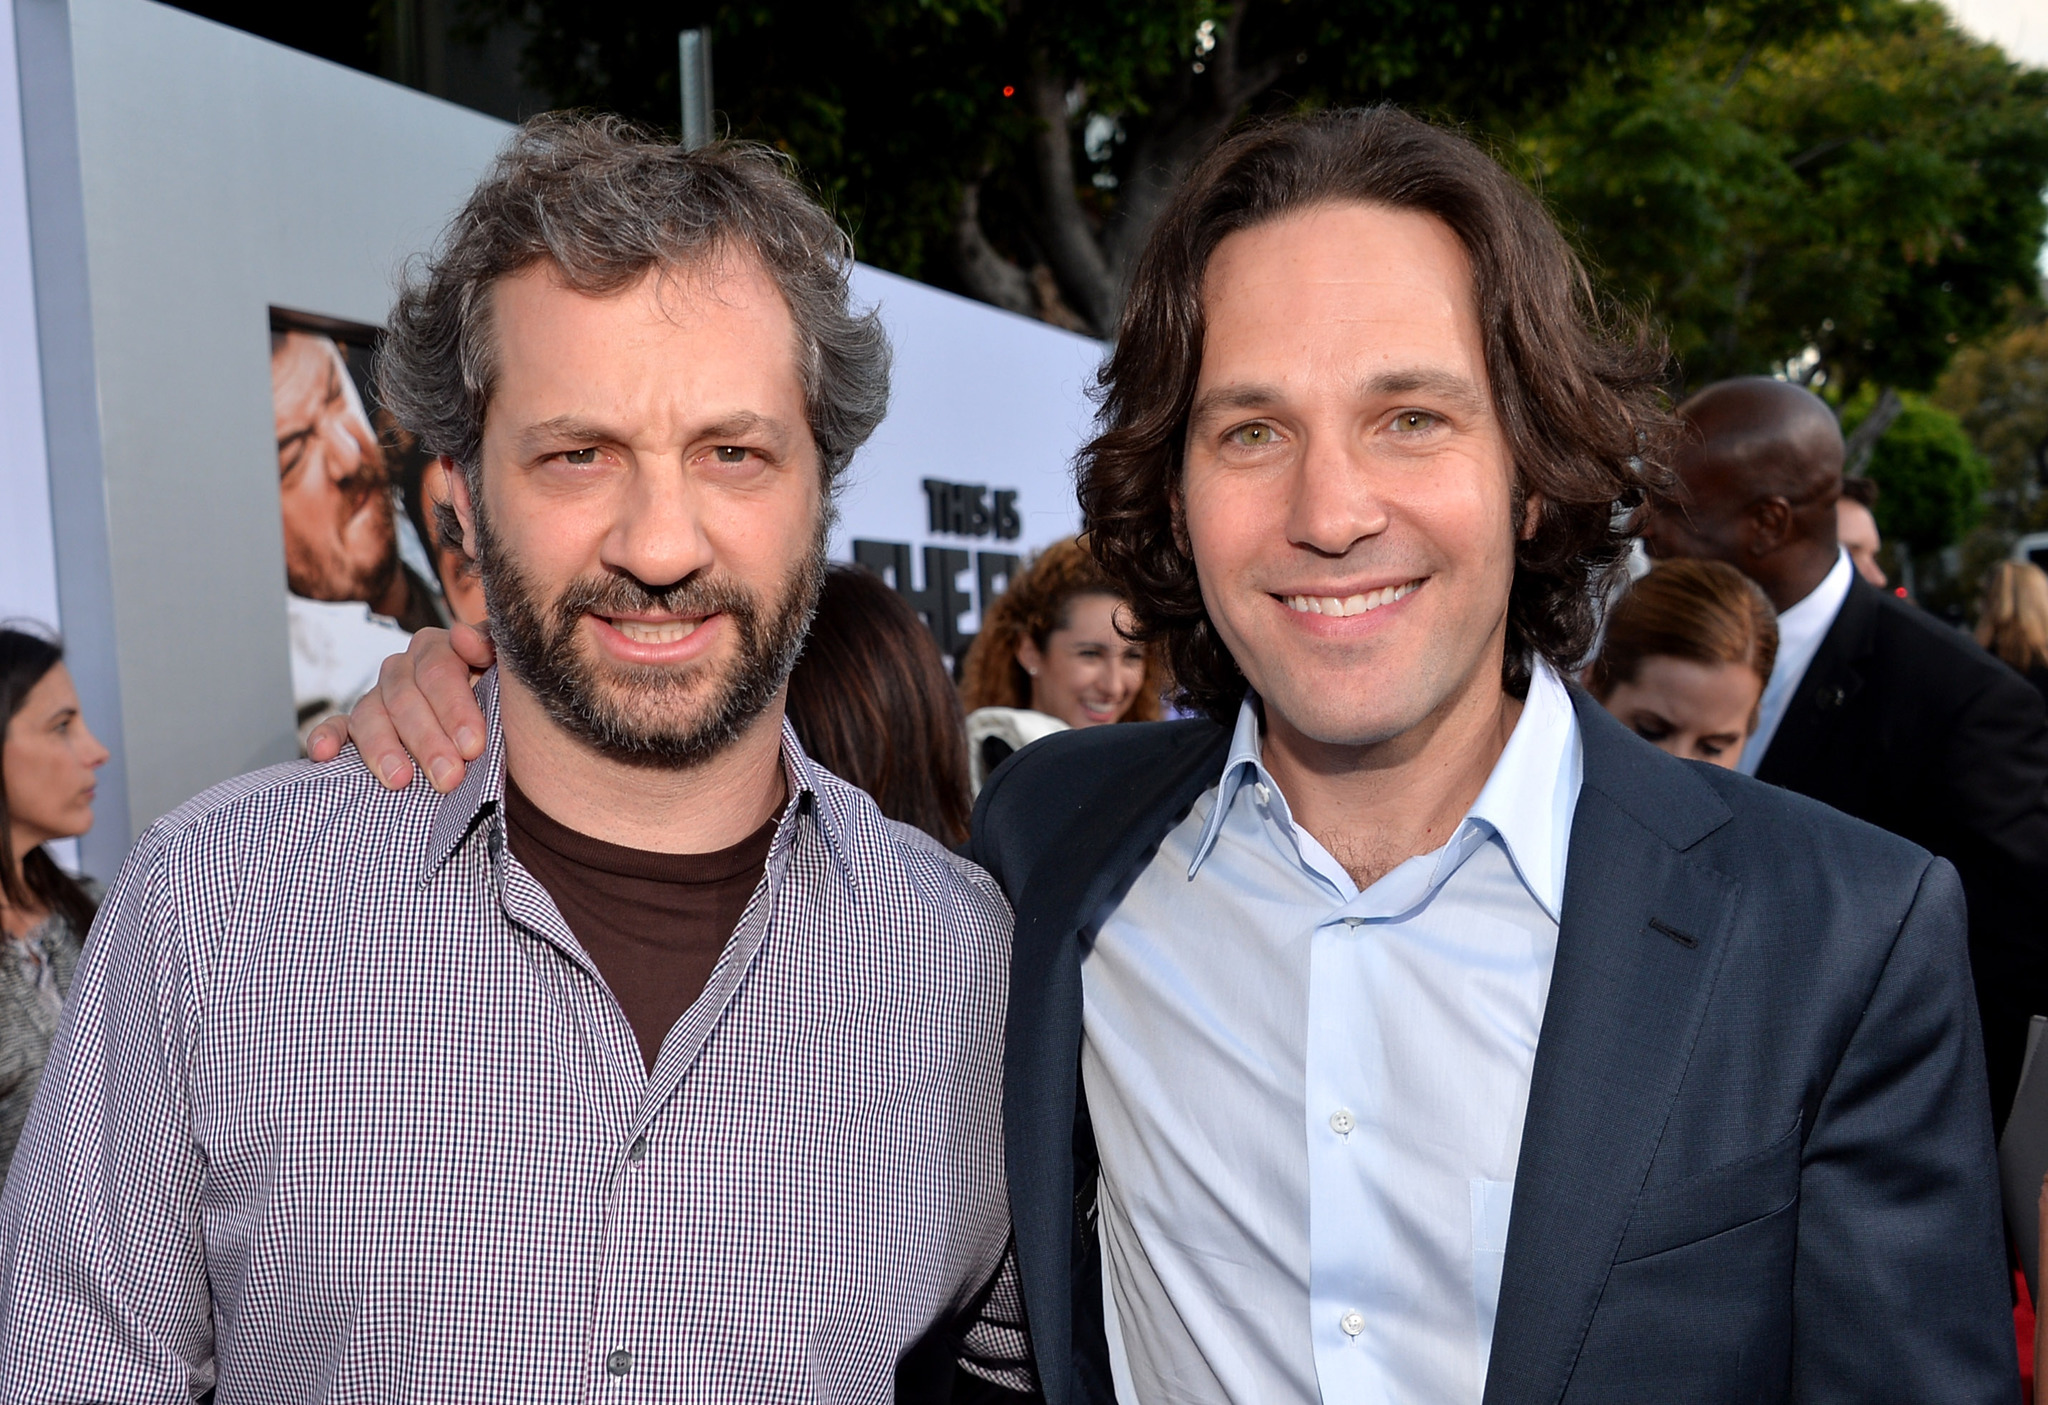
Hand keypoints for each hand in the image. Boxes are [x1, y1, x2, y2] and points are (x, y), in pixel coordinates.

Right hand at [304, 622, 495, 791]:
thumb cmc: (502, 698)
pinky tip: (324, 754)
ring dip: (383, 748)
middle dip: (428, 740)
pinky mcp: (355, 725)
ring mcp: (377, 697)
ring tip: (401, 780)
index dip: (455, 708)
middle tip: (449, 777)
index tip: (473, 745)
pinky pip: (336, 727)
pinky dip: (327, 738)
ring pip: (371, 716)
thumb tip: (464, 639)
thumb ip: (492, 646)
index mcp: (438, 649)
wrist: (488, 727)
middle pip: (406, 698)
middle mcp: (403, 669)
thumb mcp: (505, 668)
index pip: (439, 670)